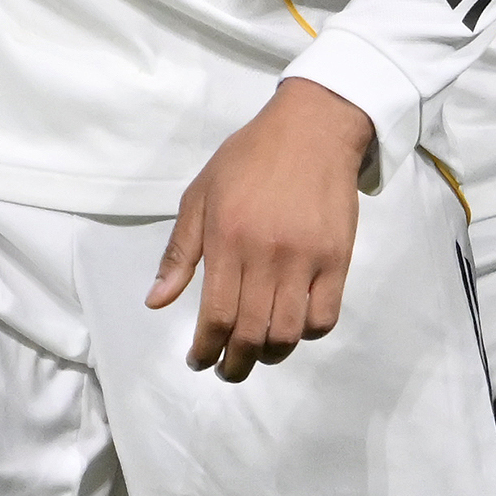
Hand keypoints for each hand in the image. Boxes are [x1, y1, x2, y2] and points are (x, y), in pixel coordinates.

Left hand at [147, 78, 373, 380]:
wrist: (314, 127)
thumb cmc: (250, 158)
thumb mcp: (200, 194)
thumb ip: (179, 252)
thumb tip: (156, 303)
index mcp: (227, 240)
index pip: (215, 317)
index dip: (204, 351)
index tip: (199, 360)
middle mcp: (266, 255)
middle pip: (250, 334)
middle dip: (234, 364)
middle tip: (228, 369)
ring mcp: (307, 258)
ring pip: (287, 333)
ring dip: (270, 355)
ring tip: (261, 354)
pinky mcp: (339, 257)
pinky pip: (325, 315)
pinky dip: (308, 332)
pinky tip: (295, 326)